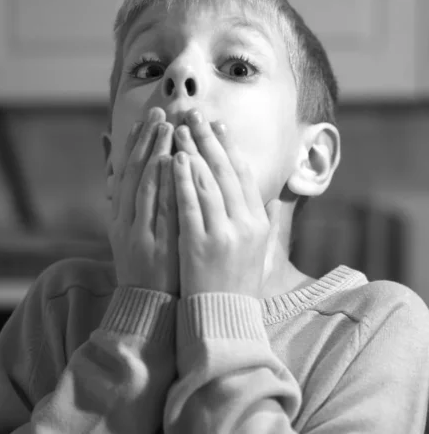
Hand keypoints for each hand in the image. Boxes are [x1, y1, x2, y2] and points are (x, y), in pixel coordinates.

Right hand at [109, 107, 178, 295]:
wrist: (149, 310)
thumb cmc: (151, 272)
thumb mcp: (138, 238)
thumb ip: (144, 210)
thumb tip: (153, 178)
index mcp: (122, 218)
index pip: (129, 174)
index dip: (137, 145)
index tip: (147, 120)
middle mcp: (126, 221)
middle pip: (135, 173)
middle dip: (146, 140)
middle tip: (158, 112)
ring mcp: (138, 233)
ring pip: (144, 185)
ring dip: (154, 153)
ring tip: (165, 126)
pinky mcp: (153, 245)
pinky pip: (158, 209)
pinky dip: (163, 183)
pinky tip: (170, 161)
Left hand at [172, 110, 281, 298]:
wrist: (223, 319)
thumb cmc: (235, 283)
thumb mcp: (254, 250)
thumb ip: (253, 219)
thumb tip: (253, 193)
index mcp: (258, 223)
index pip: (245, 176)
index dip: (230, 148)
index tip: (219, 126)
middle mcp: (245, 224)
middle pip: (226, 172)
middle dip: (210, 140)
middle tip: (196, 114)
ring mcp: (223, 234)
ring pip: (208, 183)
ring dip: (193, 152)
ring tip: (181, 129)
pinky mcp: (199, 244)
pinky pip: (190, 205)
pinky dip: (182, 180)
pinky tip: (174, 160)